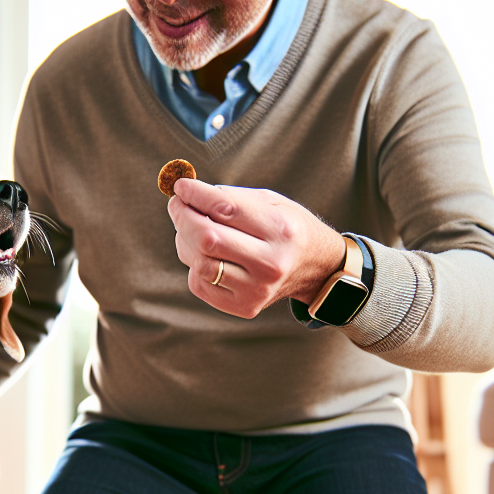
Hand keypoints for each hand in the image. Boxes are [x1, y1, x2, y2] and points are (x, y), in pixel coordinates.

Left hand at [167, 178, 347, 319]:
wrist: (315, 268)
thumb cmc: (286, 228)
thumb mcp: (270, 202)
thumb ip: (230, 197)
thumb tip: (186, 194)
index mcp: (281, 229)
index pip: (226, 209)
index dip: (196, 195)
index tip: (180, 186)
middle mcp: (271, 263)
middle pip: (207, 239)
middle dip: (183, 217)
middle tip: (178, 204)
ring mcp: (257, 290)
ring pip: (199, 263)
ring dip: (185, 241)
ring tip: (192, 229)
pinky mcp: (245, 307)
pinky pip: (199, 284)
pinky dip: (194, 264)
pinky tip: (206, 254)